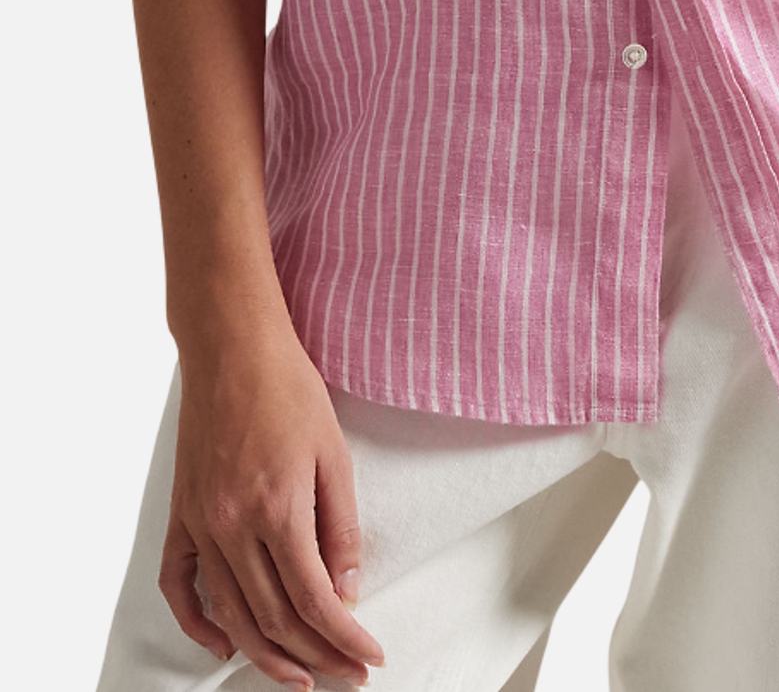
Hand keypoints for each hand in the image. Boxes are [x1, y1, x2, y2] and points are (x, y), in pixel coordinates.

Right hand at [160, 318, 385, 687]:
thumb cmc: (289, 389)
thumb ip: (340, 526)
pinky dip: (198, 623)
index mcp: (278, 510)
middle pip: (273, 618)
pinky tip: (224, 643)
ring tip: (297, 676)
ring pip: (230, 614)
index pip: (315, 601)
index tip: (368, 657)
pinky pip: (180, 585)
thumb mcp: (334, 453)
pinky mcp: (181, 516)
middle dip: (315, 656)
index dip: (344, 639)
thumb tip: (347, 590)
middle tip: (344, 675)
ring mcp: (201, 524)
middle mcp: (233, 527)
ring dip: (264, 654)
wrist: (232, 349)